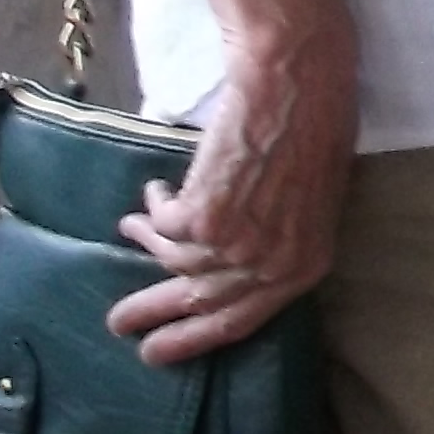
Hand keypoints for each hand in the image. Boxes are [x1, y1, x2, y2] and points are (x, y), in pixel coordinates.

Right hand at [110, 23, 357, 363]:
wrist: (297, 81)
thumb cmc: (313, 128)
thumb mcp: (306, 201)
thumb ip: (274, 240)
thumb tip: (227, 265)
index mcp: (306, 267)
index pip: (242, 321)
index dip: (195, 338)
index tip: (160, 352)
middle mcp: (272, 266)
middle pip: (200, 304)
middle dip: (153, 313)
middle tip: (120, 324)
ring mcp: (237, 245)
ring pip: (174, 261)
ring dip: (148, 243)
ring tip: (131, 228)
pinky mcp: (203, 216)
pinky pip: (162, 225)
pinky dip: (154, 209)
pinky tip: (156, 191)